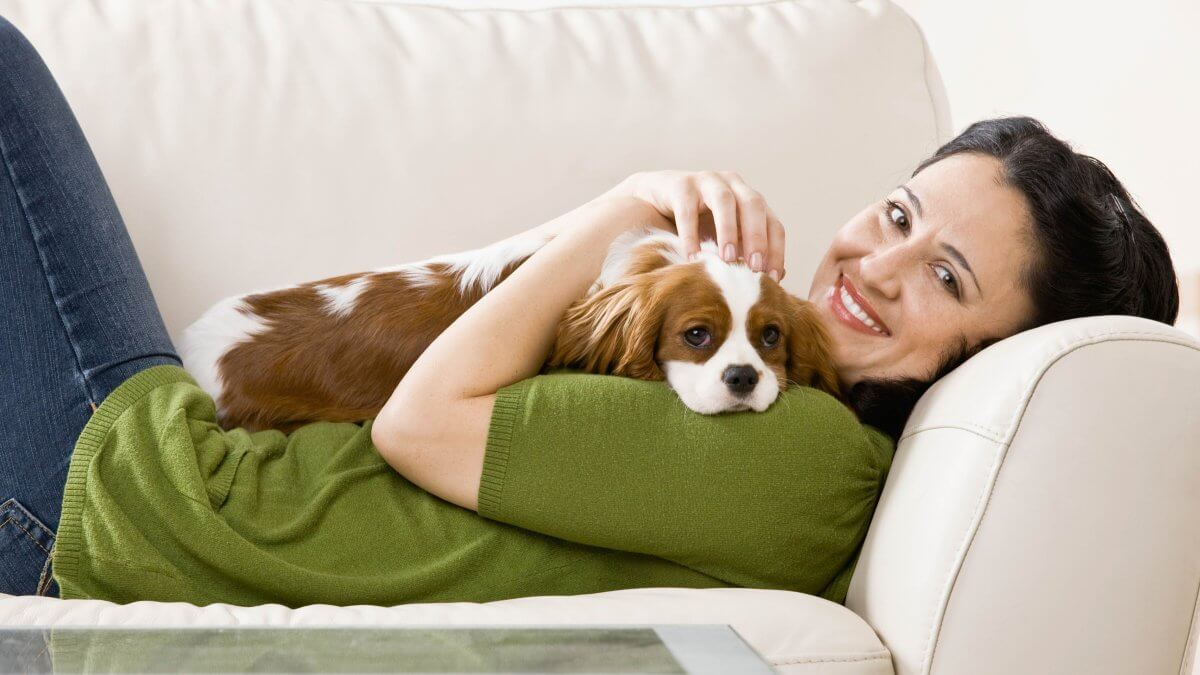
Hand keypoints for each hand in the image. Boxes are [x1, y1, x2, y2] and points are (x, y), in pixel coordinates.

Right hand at [601, 170, 786, 281]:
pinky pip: (687, 210)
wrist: (655, 198)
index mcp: (750, 200)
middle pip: (754, 205)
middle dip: (757, 237)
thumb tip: (777, 276)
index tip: (773, 278)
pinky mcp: (680, 185)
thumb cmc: (698, 222)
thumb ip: (746, 253)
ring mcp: (707, 181)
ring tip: (727, 259)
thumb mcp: (725, 238)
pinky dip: (691, 235)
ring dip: (729, 231)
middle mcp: (733, 185)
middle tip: (754, 268)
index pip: (772, 223)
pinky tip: (692, 258)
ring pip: (724, 201)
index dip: (776, 250)